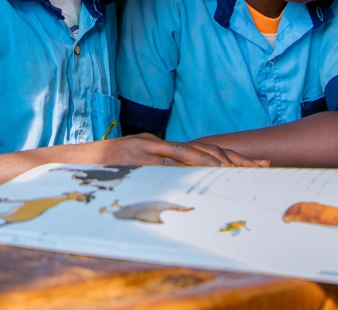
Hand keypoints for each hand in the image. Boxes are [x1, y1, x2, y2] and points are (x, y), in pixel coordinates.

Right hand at [91, 133, 268, 167]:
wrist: (76, 161)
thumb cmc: (105, 173)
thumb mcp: (136, 175)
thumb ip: (157, 178)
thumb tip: (182, 195)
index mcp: (162, 149)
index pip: (205, 152)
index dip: (232, 159)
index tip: (257, 166)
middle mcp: (160, 143)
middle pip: (206, 149)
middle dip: (235, 159)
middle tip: (261, 167)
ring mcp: (150, 145)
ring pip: (191, 151)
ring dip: (216, 160)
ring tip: (238, 169)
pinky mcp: (139, 150)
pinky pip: (168, 156)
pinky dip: (188, 161)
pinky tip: (204, 167)